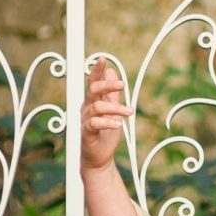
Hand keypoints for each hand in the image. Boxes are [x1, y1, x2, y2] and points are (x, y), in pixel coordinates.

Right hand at [81, 58, 132, 173]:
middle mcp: (87, 108)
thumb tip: (112, 72)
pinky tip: (118, 124)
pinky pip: (94, 123)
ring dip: (115, 108)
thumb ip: (112, 94)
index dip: (96, 70)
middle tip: (122, 84)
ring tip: (130, 112)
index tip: (102, 59)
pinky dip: (107, 122)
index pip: (92, 82)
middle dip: (107, 85)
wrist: (99, 157)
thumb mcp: (113, 111)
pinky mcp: (87, 133)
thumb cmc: (105, 133)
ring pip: (97, 107)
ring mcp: (85, 120)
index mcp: (92, 101)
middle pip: (93, 90)